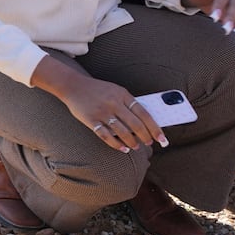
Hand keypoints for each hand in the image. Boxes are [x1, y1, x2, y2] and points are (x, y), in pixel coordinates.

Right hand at [33, 57, 165, 151]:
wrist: (73, 85)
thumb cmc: (97, 90)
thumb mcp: (115, 91)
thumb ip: (128, 103)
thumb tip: (144, 122)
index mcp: (122, 94)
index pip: (144, 114)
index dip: (154, 128)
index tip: (162, 138)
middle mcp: (113, 103)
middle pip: (135, 125)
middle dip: (145, 137)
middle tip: (149, 143)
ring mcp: (102, 112)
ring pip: (122, 132)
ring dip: (132, 142)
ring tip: (135, 146)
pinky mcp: (91, 120)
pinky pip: (106, 136)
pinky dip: (116, 144)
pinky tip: (122, 148)